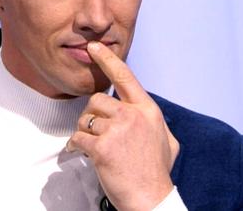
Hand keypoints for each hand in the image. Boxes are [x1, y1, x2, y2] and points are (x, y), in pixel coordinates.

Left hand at [67, 41, 179, 210]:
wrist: (151, 199)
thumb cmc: (157, 173)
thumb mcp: (167, 141)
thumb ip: (154, 122)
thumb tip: (145, 116)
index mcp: (147, 110)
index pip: (125, 77)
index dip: (108, 59)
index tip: (94, 47)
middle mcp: (132, 115)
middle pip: (97, 100)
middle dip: (92, 116)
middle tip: (96, 133)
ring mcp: (117, 130)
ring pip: (85, 120)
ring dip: (84, 133)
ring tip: (93, 148)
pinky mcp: (102, 147)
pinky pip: (78, 138)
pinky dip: (75, 147)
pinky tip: (82, 154)